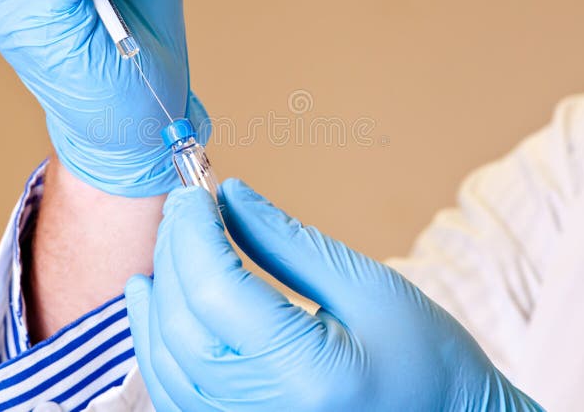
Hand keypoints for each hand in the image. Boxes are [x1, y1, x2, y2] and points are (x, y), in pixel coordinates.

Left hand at [125, 180, 543, 410]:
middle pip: (183, 326)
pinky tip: (155, 302)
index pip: (217, 292)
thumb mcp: (368, 287)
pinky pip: (177, 394)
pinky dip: (157, 344)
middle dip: (173, 256)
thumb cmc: (428, 360)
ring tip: (166, 246)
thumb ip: (288, 242)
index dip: (194, 233)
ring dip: (157, 298)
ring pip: (167, 365)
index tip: (192, 193)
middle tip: (182, 209)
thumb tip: (229, 196)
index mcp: (310, 376)